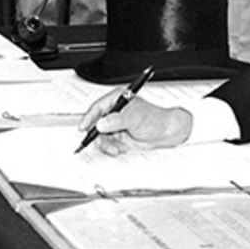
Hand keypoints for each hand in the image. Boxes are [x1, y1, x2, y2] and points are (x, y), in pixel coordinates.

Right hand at [78, 93, 192, 154]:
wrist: (166, 133)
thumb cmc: (154, 119)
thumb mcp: (134, 118)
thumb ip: (117, 121)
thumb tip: (101, 124)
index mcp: (117, 100)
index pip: (97, 107)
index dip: (89, 117)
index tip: (83, 127)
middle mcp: (115, 112)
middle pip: (96, 123)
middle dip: (97, 135)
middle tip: (100, 142)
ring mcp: (116, 125)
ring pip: (101, 136)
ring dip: (106, 144)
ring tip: (115, 148)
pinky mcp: (119, 136)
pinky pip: (108, 143)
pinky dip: (111, 148)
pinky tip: (120, 148)